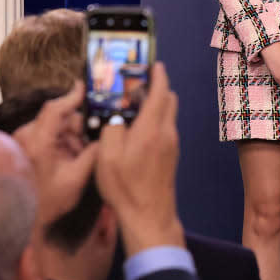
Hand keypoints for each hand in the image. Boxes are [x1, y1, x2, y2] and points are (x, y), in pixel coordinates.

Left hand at [14, 83, 97, 227]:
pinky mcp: (27, 145)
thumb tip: (108, 137)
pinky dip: (64, 143)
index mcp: (37, 142)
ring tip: (81, 157)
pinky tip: (72, 158)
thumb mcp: (76, 179)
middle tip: (94, 142)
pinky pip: (51, 135)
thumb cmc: (48, 202)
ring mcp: (26, 140)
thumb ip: (93, 154)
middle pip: (60, 119)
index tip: (86, 87)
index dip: (72, 97)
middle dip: (79, 128)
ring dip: (73, 137)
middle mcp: (28, 136)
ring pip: (57, 127)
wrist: (24, 218)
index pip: (55, 110)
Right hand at [95, 62, 185, 254]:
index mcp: (151, 128)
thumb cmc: (125, 186)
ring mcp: (172, 145)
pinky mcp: (171, 156)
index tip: (153, 64)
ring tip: (134, 106)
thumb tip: (118, 116)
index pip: (160, 92)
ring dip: (156, 104)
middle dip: (157, 87)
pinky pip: (166, 128)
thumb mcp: (107, 154)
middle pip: (169, 100)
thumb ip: (112, 127)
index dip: (158, 75)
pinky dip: (156, 120)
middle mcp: (167, 132)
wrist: (149, 216)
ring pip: (169, 114)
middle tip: (138, 84)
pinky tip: (139, 129)